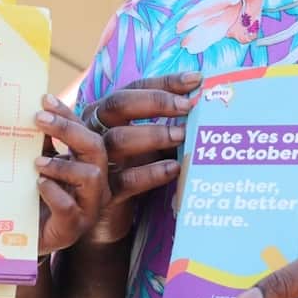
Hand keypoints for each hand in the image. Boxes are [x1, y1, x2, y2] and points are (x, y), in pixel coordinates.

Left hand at [33, 95, 108, 255]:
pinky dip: (55, 193)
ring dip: (62, 164)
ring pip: (91, 177)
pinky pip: (70, 208)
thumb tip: (27, 112)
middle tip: (38, 118)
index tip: (44, 98)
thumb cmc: (32, 197)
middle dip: (68, 130)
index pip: (83, 130)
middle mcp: (94, 182)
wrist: (22, 240)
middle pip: (95, 147)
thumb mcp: (36, 166)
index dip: (66, 113)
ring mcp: (87, 206)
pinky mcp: (72, 228)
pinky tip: (39, 185)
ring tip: (37, 162)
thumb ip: (38, 144)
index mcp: (85, 162)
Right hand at [85, 72, 199, 243]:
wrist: (102, 218)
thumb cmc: (127, 171)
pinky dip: (151, 173)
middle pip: (119, 104)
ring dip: (154, 134)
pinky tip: (175, 168)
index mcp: (104, 113)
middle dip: (155, 102)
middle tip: (187, 106)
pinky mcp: (103, 192)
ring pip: (119, 139)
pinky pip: (126, 180)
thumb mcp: (144, 144)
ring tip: (183, 135)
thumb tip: (203, 111)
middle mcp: (94, 130)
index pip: (134, 87)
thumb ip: (165, 127)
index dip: (164, 82)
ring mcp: (96, 160)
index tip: (196, 79)